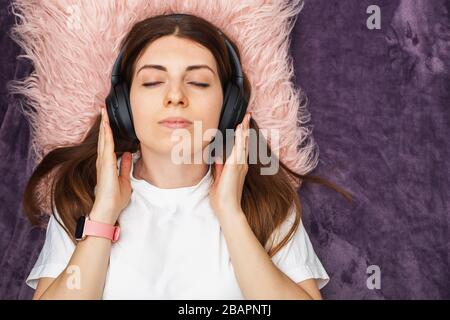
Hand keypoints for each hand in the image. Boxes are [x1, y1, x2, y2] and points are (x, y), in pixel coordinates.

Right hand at [91, 106, 132, 224]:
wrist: (108, 209)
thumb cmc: (114, 198)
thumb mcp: (124, 179)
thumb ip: (126, 166)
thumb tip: (129, 155)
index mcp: (108, 164)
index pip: (108, 144)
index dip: (107, 131)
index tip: (107, 120)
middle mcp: (103, 161)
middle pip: (104, 139)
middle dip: (104, 124)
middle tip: (103, 110)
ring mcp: (103, 162)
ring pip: (103, 139)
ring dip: (103, 125)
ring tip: (103, 113)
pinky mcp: (105, 165)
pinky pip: (106, 146)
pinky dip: (106, 135)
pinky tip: (106, 126)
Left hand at [209, 112, 250, 220]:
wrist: (227, 208)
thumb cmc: (223, 198)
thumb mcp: (219, 179)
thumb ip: (219, 168)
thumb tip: (217, 159)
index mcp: (238, 168)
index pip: (240, 148)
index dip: (242, 136)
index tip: (241, 126)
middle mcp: (241, 165)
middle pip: (244, 143)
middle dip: (245, 129)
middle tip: (247, 116)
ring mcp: (239, 164)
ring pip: (243, 143)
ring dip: (244, 130)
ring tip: (245, 118)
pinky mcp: (236, 165)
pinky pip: (239, 148)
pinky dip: (240, 137)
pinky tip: (240, 129)